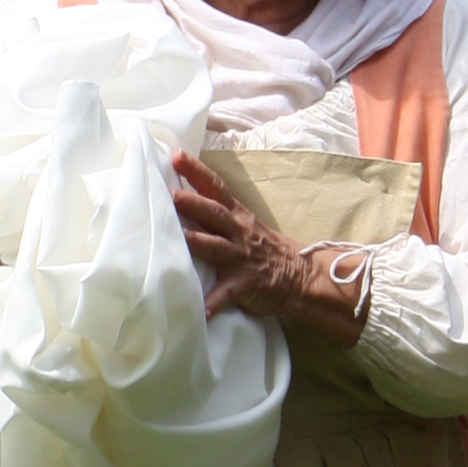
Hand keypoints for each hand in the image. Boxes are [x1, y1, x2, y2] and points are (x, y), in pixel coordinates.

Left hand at [168, 152, 370, 343]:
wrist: (298, 275)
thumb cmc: (263, 247)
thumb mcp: (244, 224)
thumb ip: (217, 213)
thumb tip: (181, 197)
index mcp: (237, 215)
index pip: (215, 188)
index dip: (196, 171)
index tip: (176, 155)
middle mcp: (238, 232)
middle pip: (213, 213)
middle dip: (191, 203)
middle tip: (169, 194)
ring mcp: (241, 257)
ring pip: (215, 247)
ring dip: (195, 242)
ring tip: (174, 239)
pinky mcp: (244, 283)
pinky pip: (226, 294)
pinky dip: (213, 302)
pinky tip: (199, 311)